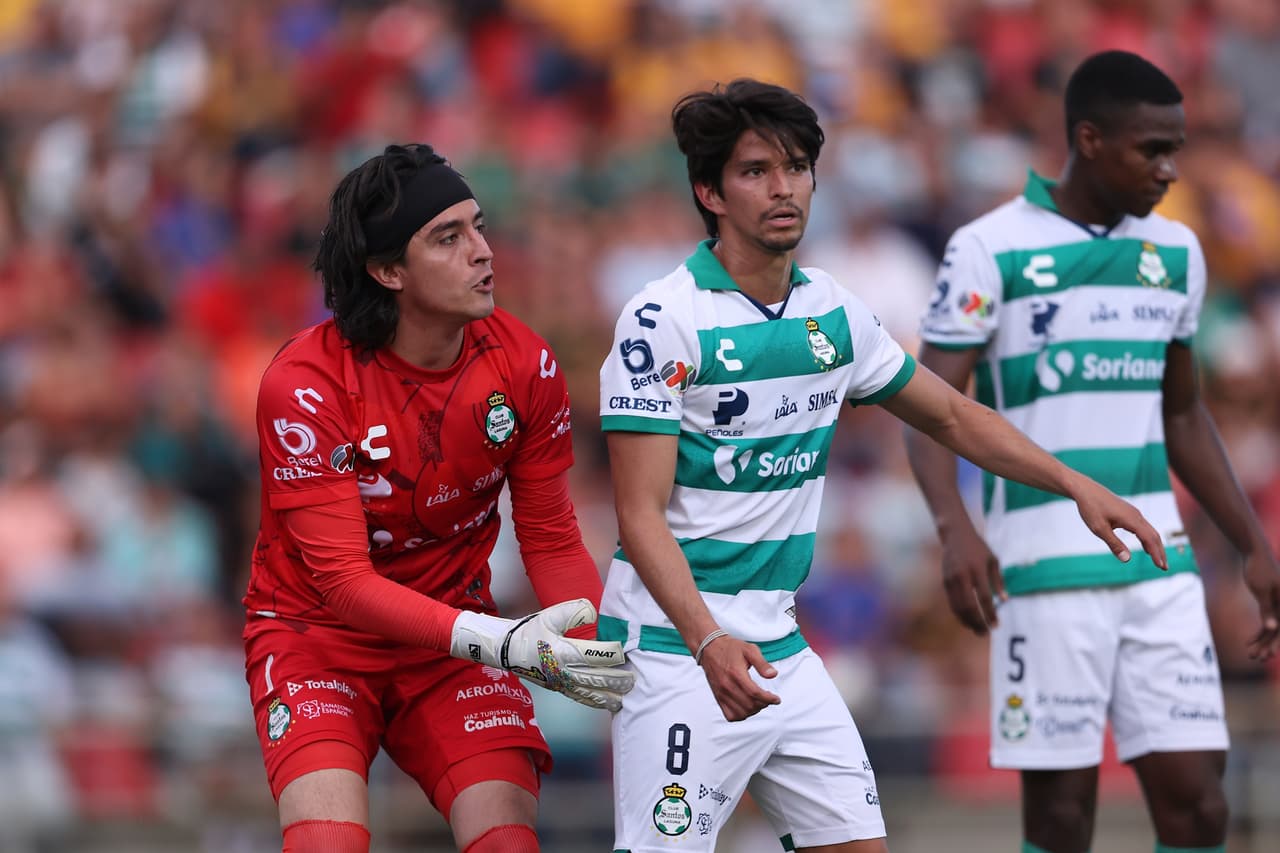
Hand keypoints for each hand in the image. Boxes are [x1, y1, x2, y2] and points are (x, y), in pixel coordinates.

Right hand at [450, 599, 634, 710]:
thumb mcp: (550, 614)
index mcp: (562, 652)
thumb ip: (573, 611)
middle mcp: (563, 671)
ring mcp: (561, 682)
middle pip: (596, 677)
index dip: (612, 654)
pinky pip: (582, 698)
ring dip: (611, 694)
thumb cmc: (530, 631)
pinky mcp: (560, 688)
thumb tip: (594, 613)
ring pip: (590, 692)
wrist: (507, 650)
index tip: (625, 650)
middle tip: (633, 677)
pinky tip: (610, 704)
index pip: (593, 655)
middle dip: (617, 679)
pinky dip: (597, 701)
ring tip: (627, 694)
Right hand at [696, 633, 780, 721]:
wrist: (710, 648)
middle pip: (749, 705)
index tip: (776, 699)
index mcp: (736, 673)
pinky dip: (741, 715)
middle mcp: (727, 686)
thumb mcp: (750, 650)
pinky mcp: (718, 698)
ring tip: (759, 702)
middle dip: (764, 704)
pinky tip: (747, 707)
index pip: (755, 693)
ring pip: (741, 713)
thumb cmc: (730, 648)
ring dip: (754, 710)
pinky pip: (730, 715)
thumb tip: (773, 675)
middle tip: (769, 699)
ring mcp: (721, 694)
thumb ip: (762, 663)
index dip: (769, 699)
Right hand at [940, 526, 1004, 635]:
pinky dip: (959, 614)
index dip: (990, 613)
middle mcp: (963, 576)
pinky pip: (952, 602)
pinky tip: (966, 620)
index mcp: (978, 570)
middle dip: (978, 622)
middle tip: (985, 633)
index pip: (985, 597)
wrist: (954, 535)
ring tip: (977, 630)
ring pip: (958, 606)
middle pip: (969, 605)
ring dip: (967, 621)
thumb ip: (998, 580)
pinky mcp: (945, 581)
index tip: (996, 625)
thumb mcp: (993, 560)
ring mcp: (952, 579)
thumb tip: (1005, 600)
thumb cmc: (977, 547)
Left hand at [1070, 477, 1167, 569]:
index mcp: (1131, 519)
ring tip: (1158, 560)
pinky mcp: (1128, 512)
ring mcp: (1133, 513)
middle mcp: (1136, 515)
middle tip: (1164, 568)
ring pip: (1150, 531)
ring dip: (1155, 546)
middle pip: (1154, 535)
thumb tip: (1127, 559)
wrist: (1085, 490)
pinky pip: (1143, 527)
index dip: (1156, 554)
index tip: (1161, 567)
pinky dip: (1147, 539)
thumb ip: (1114, 544)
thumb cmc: (1091, 508)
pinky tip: (1146, 547)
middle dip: (1160, 552)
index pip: (1149, 539)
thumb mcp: (1099, 529)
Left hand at [1242, 551, 1279, 660]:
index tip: (1267, 655)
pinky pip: (1268, 621)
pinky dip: (1259, 632)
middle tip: (1255, 658)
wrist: (1255, 552)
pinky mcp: (1272, 603)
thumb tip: (1272, 627)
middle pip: (1279, 630)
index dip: (1276, 643)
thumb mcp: (1261, 589)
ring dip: (1262, 641)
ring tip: (1250, 654)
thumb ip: (1268, 609)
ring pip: (1273, 628)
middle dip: (1267, 645)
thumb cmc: (1258, 568)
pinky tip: (1249, 641)